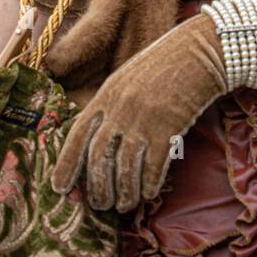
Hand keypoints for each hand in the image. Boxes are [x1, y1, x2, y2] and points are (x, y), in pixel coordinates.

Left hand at [50, 11, 228, 211]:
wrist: (198, 51)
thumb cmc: (162, 66)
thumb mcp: (127, 79)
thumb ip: (111, 107)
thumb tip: (99, 145)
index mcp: (107, 94)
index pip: (78, 134)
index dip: (66, 163)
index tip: (59, 187)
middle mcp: (121, 108)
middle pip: (100, 156)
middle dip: (97, 187)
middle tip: (99, 205)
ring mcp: (144, 117)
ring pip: (126, 167)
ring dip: (123, 192)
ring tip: (124, 205)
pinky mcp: (169, 126)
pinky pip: (154, 165)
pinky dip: (149, 184)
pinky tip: (149, 193)